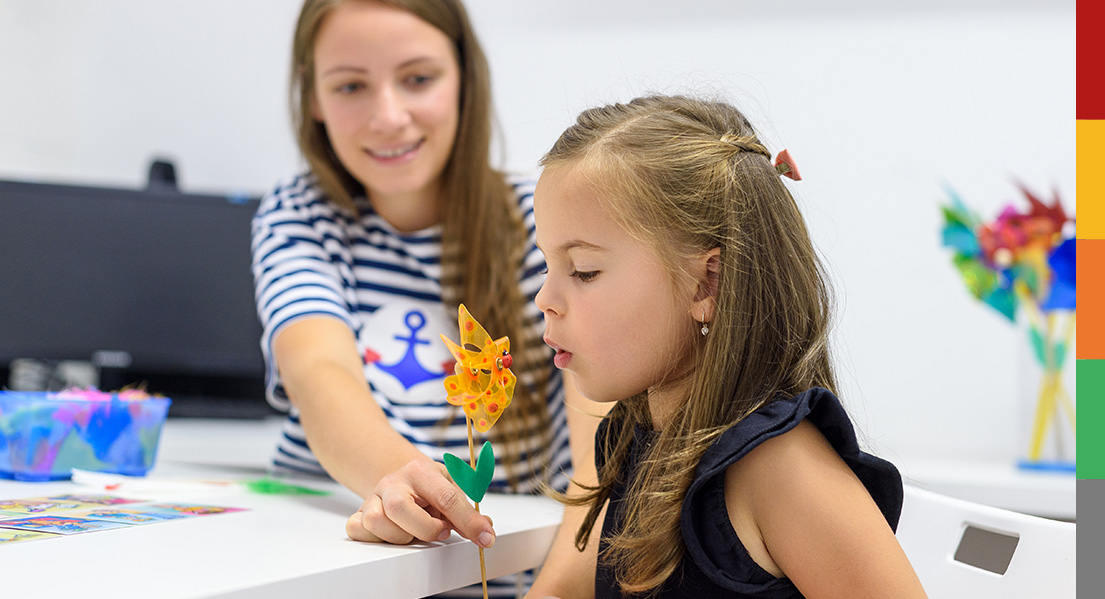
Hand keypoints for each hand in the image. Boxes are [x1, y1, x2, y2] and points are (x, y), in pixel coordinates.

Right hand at [345, 458, 495, 547]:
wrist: (401, 479)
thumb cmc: (428, 487)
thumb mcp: (451, 489)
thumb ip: (468, 510)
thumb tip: (485, 529)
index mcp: (420, 471)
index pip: (446, 497)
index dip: (468, 521)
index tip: (485, 538)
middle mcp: (393, 482)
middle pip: (400, 508)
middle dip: (425, 529)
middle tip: (440, 531)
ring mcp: (372, 497)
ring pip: (376, 522)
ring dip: (401, 536)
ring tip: (415, 530)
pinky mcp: (359, 512)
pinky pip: (358, 529)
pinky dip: (376, 538)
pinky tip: (393, 533)